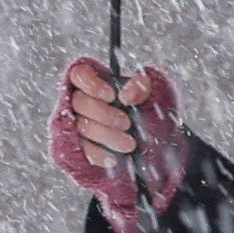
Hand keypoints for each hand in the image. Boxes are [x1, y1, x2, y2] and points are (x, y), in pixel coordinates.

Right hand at [51, 57, 181, 232]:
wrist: (156, 145)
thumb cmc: (150, 111)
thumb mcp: (154, 92)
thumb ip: (142, 85)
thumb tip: (126, 95)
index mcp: (95, 80)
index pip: (79, 74)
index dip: (91, 84)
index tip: (111, 96)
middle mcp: (81, 100)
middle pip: (79, 102)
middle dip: (104, 114)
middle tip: (126, 123)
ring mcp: (76, 123)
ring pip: (80, 126)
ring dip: (105, 135)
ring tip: (128, 144)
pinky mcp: (78, 145)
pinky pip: (81, 149)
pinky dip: (97, 154)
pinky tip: (113, 158)